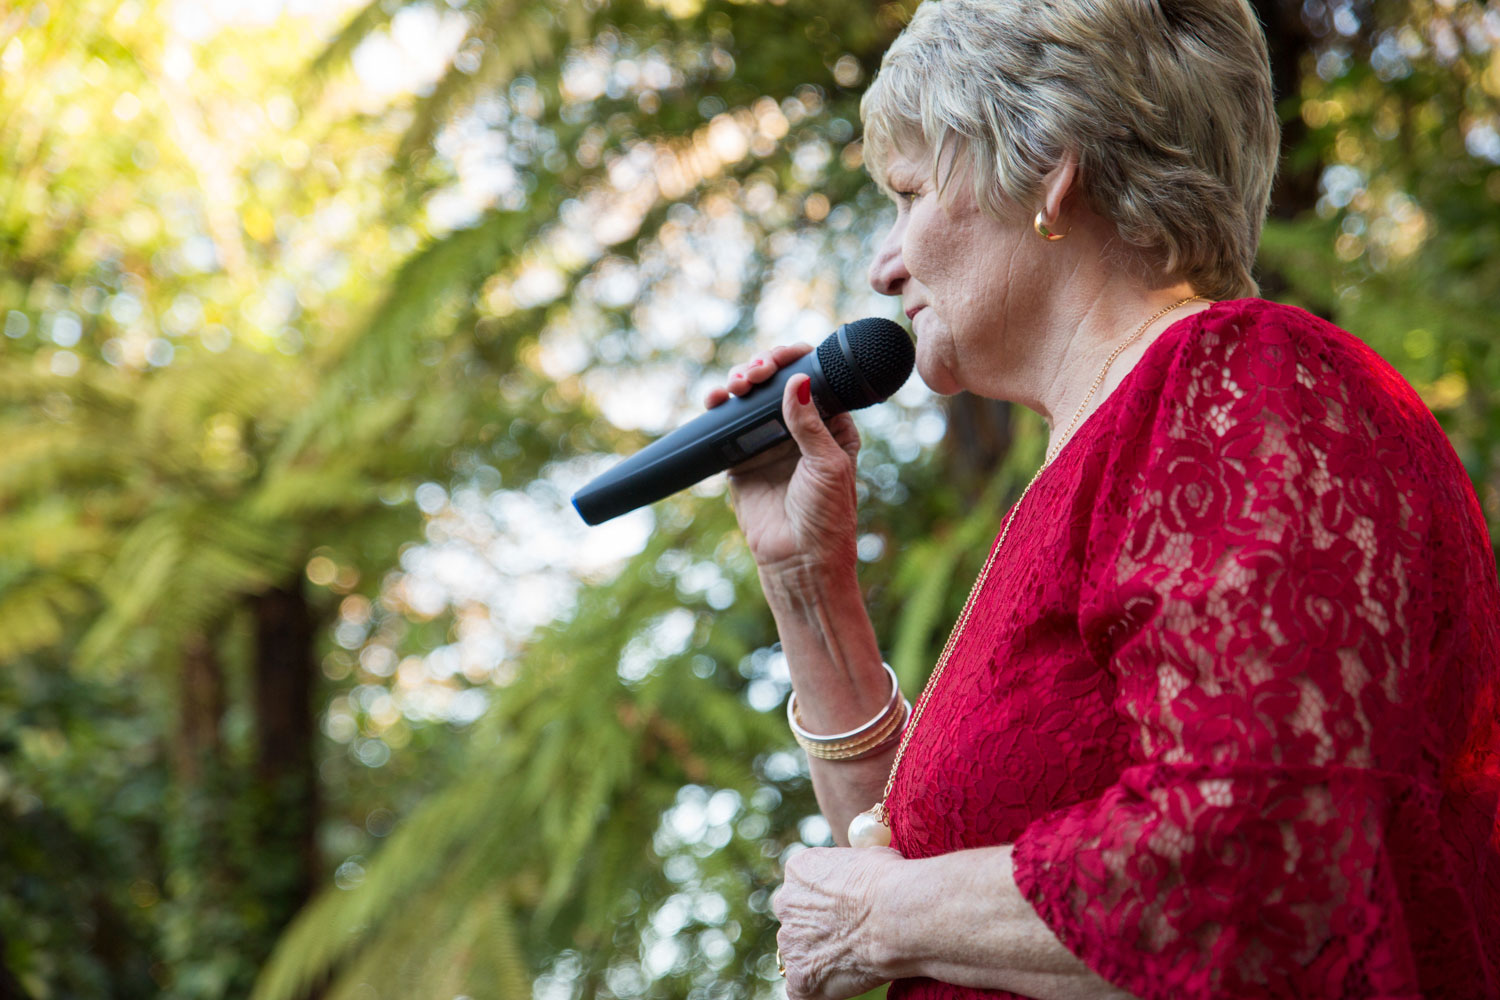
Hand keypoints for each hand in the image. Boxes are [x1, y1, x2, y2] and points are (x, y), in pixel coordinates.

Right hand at [703, 345, 861, 580]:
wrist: (799, 561)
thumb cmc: (826, 516)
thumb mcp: (826, 465)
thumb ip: (809, 423)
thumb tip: (797, 380)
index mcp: (831, 425)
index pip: (813, 378)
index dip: (795, 360)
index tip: (780, 358)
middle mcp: (800, 429)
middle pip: (777, 382)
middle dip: (762, 368)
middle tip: (753, 375)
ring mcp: (769, 442)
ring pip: (750, 398)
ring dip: (739, 382)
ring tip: (734, 386)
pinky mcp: (742, 460)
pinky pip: (726, 425)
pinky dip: (717, 408)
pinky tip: (714, 399)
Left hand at [772, 846, 904, 999]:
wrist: (898, 916)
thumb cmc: (891, 882)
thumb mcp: (867, 857)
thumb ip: (850, 871)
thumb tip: (859, 877)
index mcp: (799, 870)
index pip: (804, 886)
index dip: (828, 899)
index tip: (847, 908)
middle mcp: (785, 903)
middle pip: (797, 919)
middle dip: (818, 928)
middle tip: (848, 936)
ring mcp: (790, 942)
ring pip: (800, 952)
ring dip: (820, 956)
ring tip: (855, 956)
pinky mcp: (799, 978)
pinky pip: (803, 987)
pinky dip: (821, 987)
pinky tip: (845, 977)